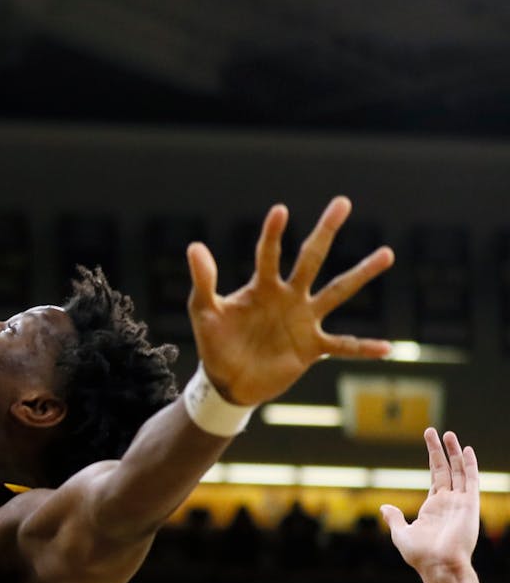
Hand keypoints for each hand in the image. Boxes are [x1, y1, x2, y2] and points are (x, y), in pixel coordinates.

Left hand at [186, 196, 392, 404]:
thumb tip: (194, 246)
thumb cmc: (215, 341)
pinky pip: (343, 346)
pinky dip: (364, 348)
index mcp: (261, 287)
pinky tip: (388, 347)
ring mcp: (304, 321)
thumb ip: (204, 281)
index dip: (273, 234)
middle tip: (342, 202)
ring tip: (387, 252)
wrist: (227, 380)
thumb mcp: (204, 311)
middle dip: (325, 231)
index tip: (280, 210)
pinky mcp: (312, 348)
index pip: (268, 254)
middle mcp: (288, 297)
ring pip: (338, 292)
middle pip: (311, 259)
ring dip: (361, 273)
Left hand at [381, 428, 480, 576]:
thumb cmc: (421, 555)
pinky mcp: (469, 506)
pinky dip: (470, 465)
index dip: (434, 458)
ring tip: (449, 434)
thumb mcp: (401, 534)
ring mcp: (460, 502)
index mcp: (434, 506)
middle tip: (437, 431)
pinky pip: (471, 481)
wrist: (438, 566)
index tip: (431, 441)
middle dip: (442, 450)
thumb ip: (395, 518)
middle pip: (447, 469)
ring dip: (455, 452)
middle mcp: (449, 502)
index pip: (436, 476)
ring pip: (459, 471)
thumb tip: (384, 507)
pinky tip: (467, 450)